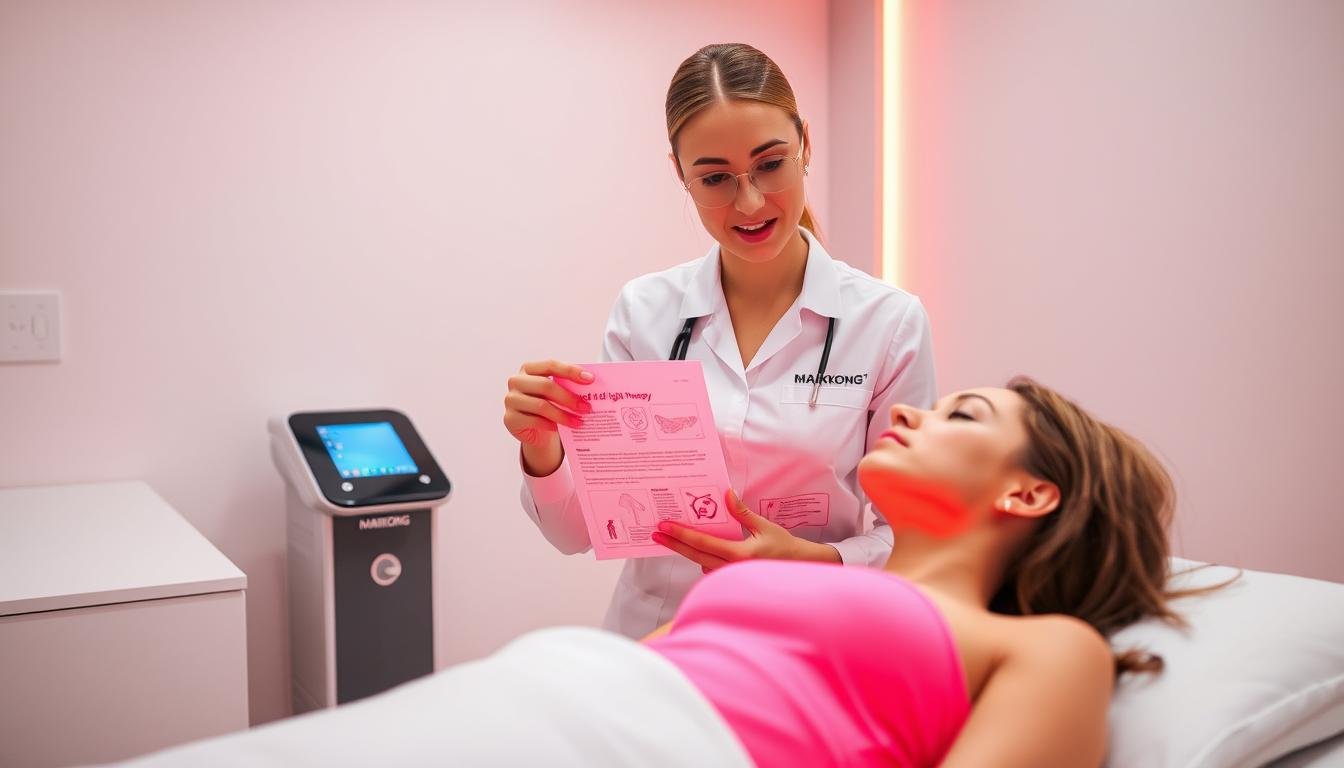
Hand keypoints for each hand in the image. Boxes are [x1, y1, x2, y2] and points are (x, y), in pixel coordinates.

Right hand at [503, 359, 593, 476]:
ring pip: (542, 406)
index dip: (571, 371)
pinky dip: (552, 425)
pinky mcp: (510, 419)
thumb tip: (591, 385)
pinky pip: (535, 421)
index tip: (590, 379)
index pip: (550, 365)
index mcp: (528, 368)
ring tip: (580, 422)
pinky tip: (563, 429)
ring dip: (564, 415)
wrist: (532, 428)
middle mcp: (516, 381)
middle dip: (569, 397)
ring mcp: (511, 400)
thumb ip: (567, 385)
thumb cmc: (547, 404)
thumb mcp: (556, 391)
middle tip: (587, 407)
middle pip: (546, 386)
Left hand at [651, 490, 840, 572]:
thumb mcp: (764, 526)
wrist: (800, 567)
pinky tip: (693, 547)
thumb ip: (742, 512)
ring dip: (687, 551)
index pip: (702, 544)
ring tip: (671, 536)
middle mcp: (731, 568)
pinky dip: (701, 557)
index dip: (681, 535)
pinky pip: (711, 568)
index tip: (664, 528)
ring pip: (701, 563)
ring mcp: (730, 576)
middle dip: (674, 544)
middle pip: (694, 555)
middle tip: (656, 534)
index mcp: (738, 554)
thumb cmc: (784, 547)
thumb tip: (726, 494)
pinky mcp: (732, 579)